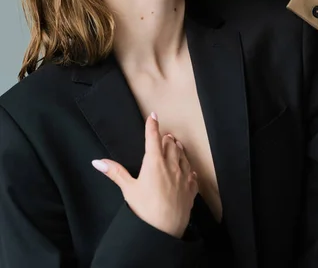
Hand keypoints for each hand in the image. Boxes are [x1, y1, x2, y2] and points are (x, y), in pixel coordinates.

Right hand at [92, 113, 197, 237]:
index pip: (153, 137)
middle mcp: (171, 165)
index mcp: (154, 162)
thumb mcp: (128, 190)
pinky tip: (188, 170)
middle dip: (166, 138)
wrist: (165, 231)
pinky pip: (192, 173)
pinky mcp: (191, 188)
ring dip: (178, 149)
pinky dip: (188, 168)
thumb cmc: (145, 210)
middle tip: (163, 136)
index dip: (152, 125)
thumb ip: (115, 172)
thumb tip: (97, 161)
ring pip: (183, 155)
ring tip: (175, 146)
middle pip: (170, 144)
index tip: (153, 116)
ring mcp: (183, 176)